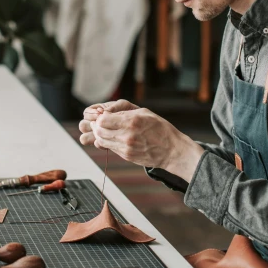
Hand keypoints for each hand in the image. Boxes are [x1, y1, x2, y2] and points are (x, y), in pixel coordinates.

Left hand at [79, 99, 203, 181]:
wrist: (171, 150)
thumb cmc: (160, 128)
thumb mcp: (144, 113)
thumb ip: (124, 112)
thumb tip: (106, 113)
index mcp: (132, 122)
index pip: (103, 119)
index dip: (100, 117)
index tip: (103, 115)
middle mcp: (127, 135)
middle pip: (99, 130)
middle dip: (96, 126)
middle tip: (99, 123)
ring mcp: (126, 147)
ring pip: (102, 140)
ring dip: (99, 134)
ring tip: (103, 130)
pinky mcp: (126, 155)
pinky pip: (109, 148)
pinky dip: (106, 142)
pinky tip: (110, 138)